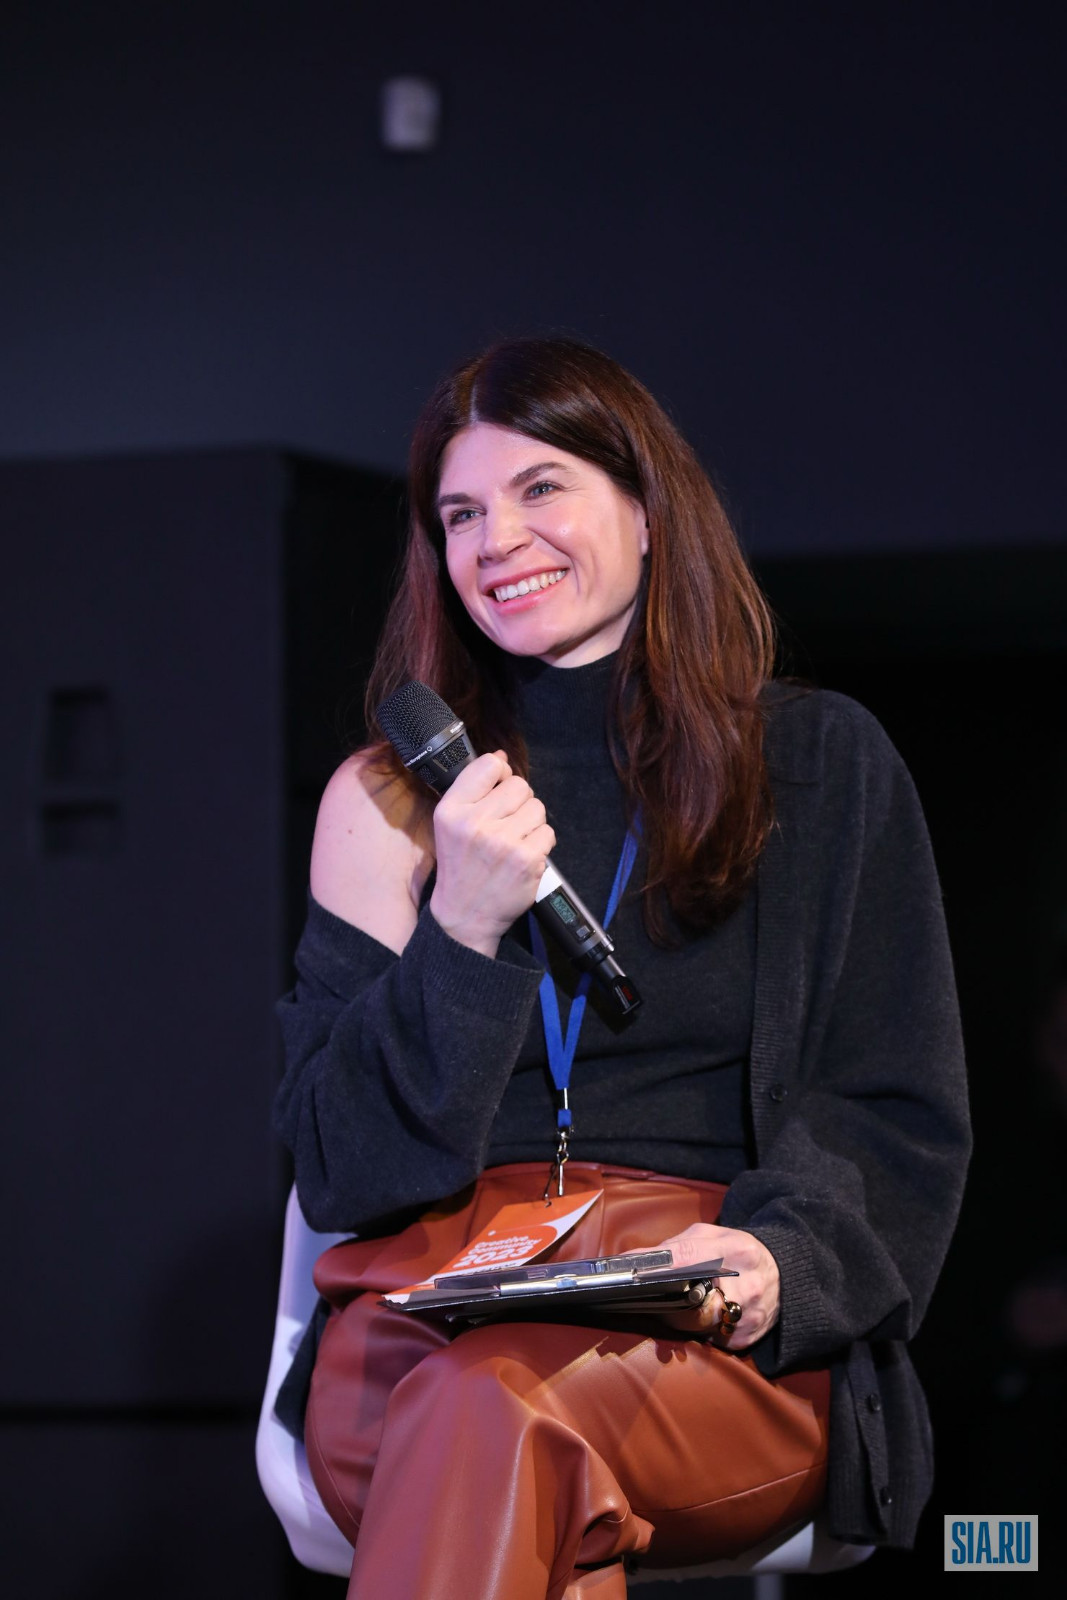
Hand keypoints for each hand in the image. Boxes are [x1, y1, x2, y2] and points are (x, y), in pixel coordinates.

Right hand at [429, 753, 555, 957]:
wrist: (465, 915)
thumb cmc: (460, 866)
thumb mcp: (450, 824)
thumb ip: (473, 789)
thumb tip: (502, 758)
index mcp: (452, 810)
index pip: (489, 766)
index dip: (500, 774)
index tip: (498, 789)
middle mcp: (475, 823)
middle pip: (519, 785)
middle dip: (518, 802)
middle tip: (506, 824)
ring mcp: (503, 842)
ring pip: (537, 808)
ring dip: (531, 823)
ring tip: (514, 841)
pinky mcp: (526, 860)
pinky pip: (548, 832)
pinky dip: (540, 843)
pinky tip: (523, 855)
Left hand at [648, 1223, 780, 1349]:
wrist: (785, 1274)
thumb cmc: (741, 1252)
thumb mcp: (714, 1236)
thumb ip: (678, 1245)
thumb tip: (639, 1260)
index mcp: (736, 1251)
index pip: (687, 1258)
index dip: (656, 1266)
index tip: (629, 1270)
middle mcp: (746, 1285)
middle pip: (691, 1304)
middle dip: (670, 1303)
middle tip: (655, 1299)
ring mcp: (749, 1316)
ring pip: (698, 1327)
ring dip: (683, 1320)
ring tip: (683, 1308)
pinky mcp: (747, 1339)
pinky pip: (711, 1341)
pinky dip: (703, 1331)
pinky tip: (706, 1319)